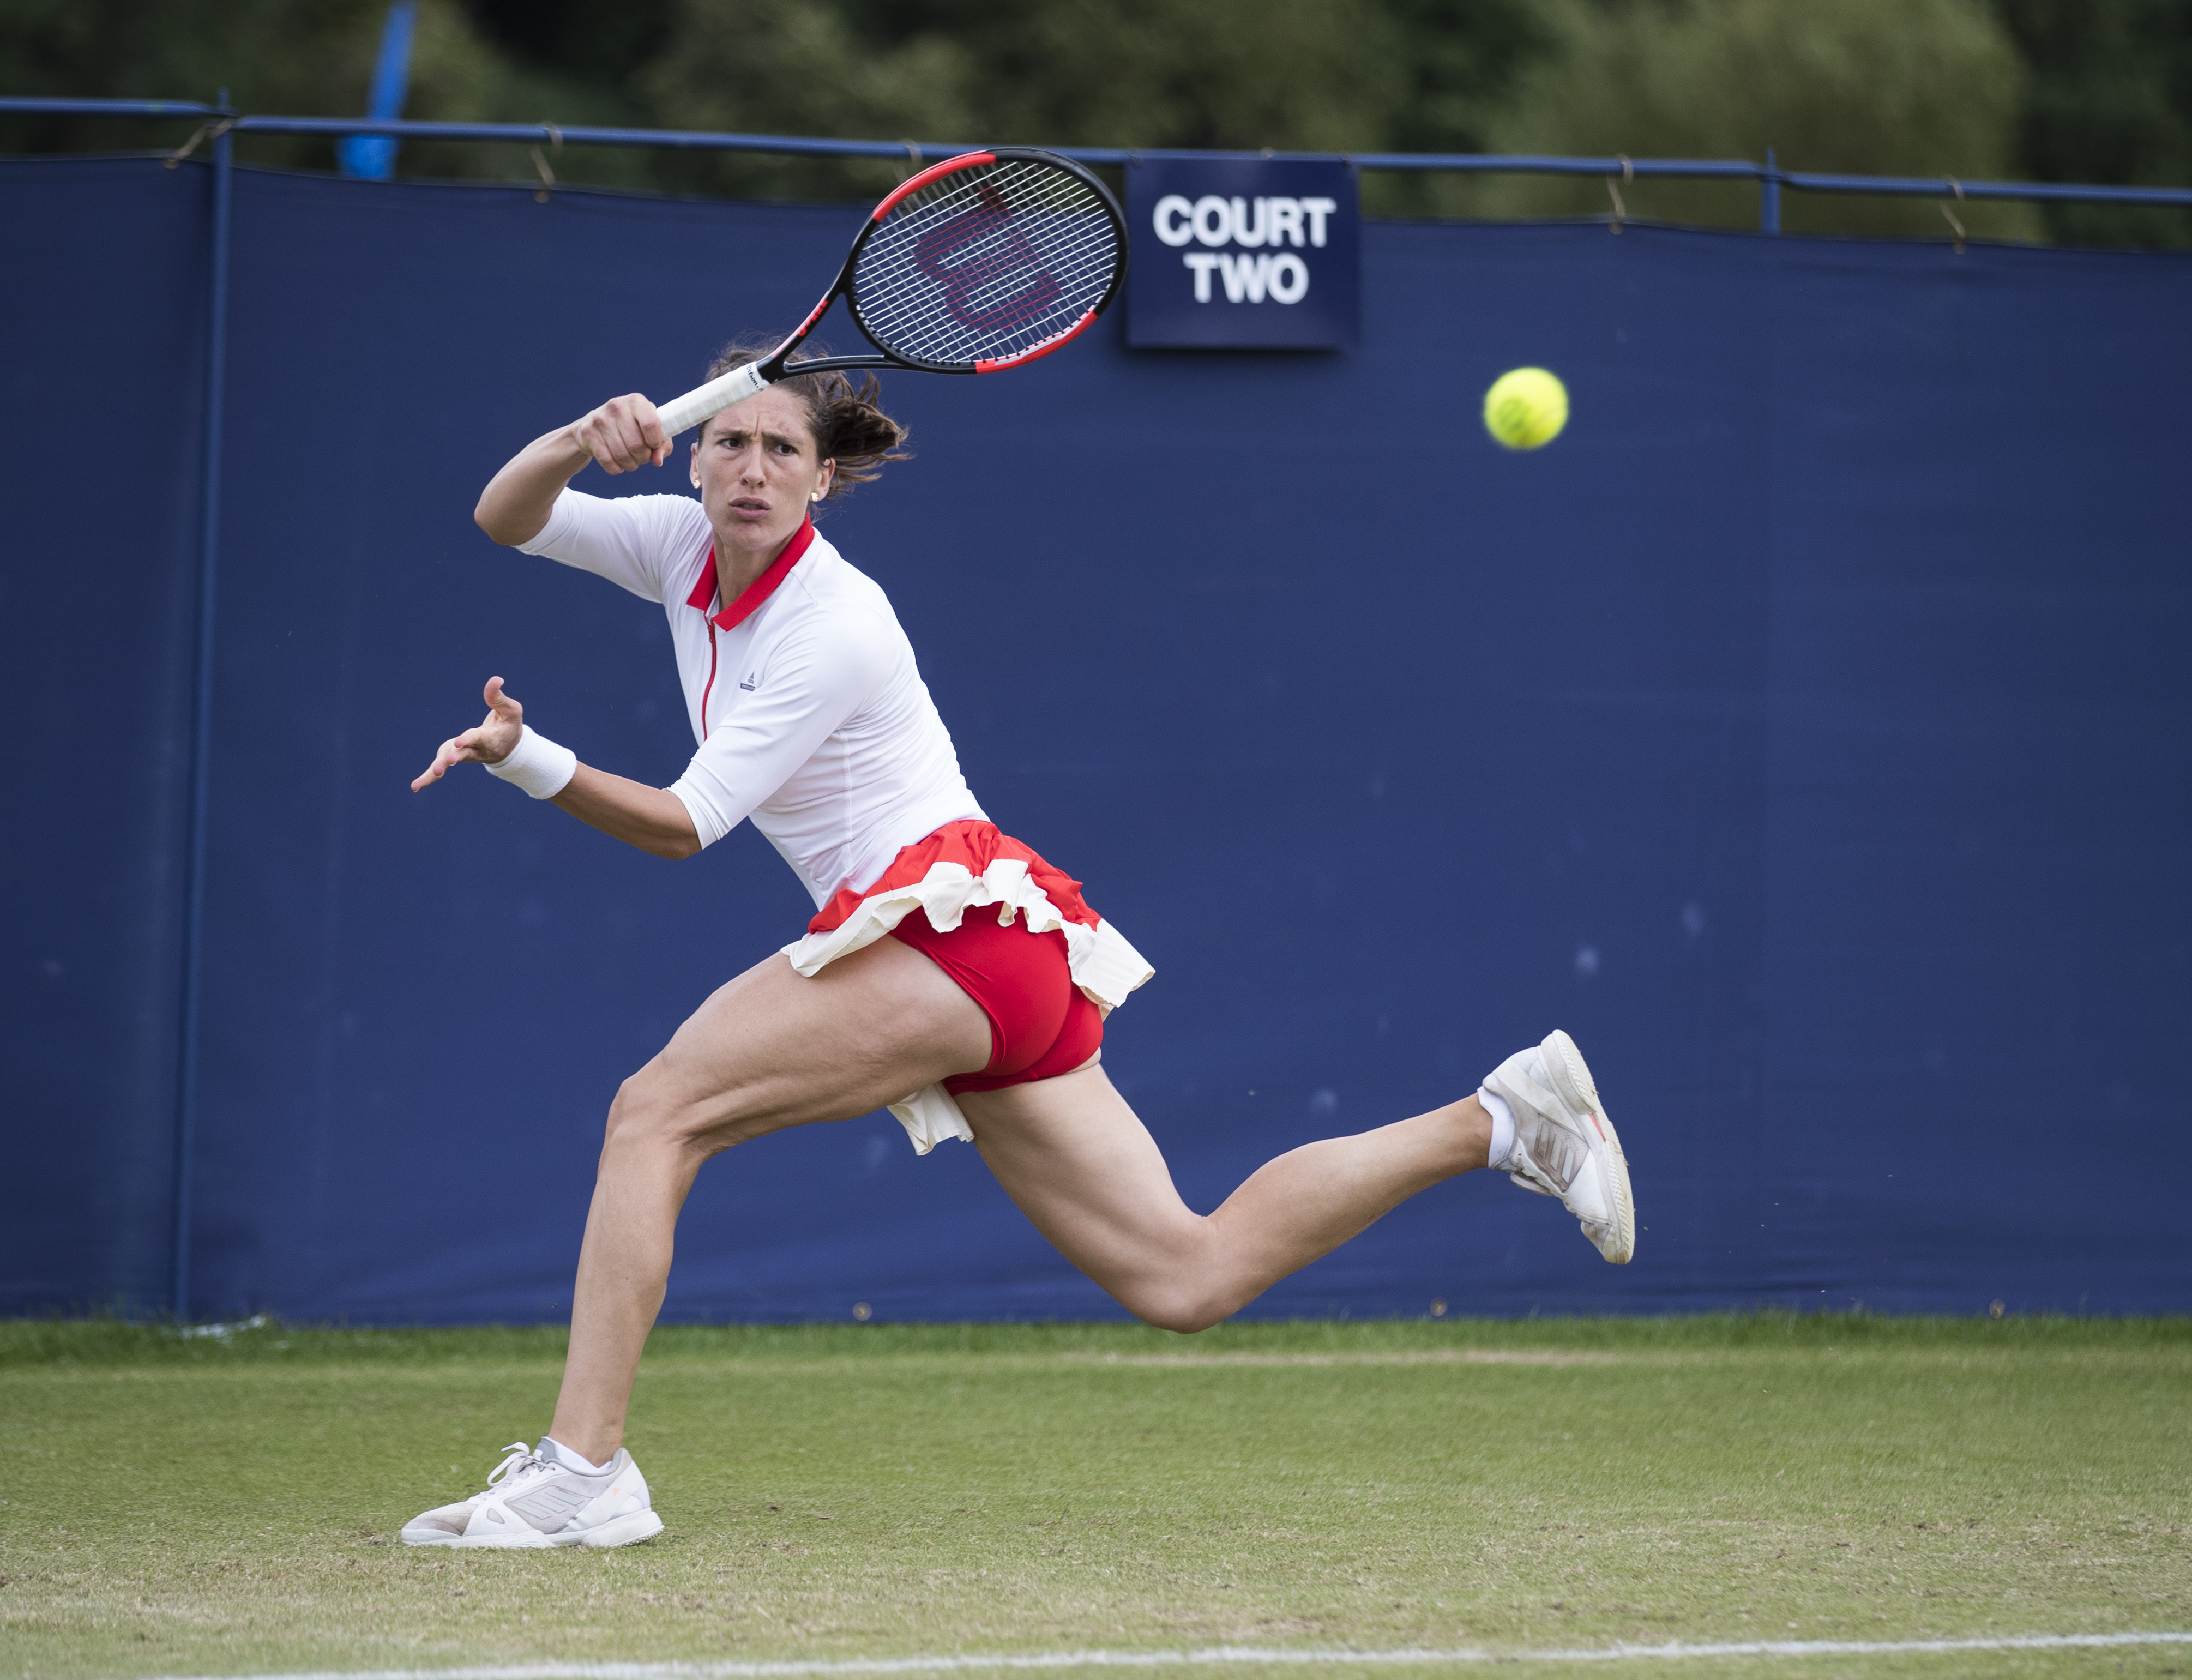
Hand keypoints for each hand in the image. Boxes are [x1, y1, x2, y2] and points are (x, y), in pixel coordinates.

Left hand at [412, 677, 525, 791]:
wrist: (508, 748)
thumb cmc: (509, 725)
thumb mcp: (511, 711)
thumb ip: (498, 697)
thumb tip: (495, 679)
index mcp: (489, 739)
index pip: (477, 738)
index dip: (468, 740)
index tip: (459, 743)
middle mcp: (475, 750)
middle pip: (462, 755)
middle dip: (453, 758)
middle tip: (445, 764)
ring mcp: (463, 755)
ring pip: (447, 763)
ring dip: (435, 771)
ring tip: (419, 784)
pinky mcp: (453, 756)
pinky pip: (440, 768)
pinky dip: (428, 778)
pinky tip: (415, 787)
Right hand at [569, 393, 667, 474]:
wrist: (593, 426)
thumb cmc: (630, 428)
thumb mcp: (648, 430)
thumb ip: (662, 444)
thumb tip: (658, 460)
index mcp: (636, 401)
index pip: (651, 424)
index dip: (656, 442)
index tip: (654, 446)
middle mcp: (617, 406)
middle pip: (637, 444)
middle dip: (643, 458)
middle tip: (642, 457)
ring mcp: (600, 419)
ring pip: (622, 455)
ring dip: (631, 465)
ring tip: (631, 461)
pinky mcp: (588, 433)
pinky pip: (608, 461)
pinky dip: (616, 468)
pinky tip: (618, 464)